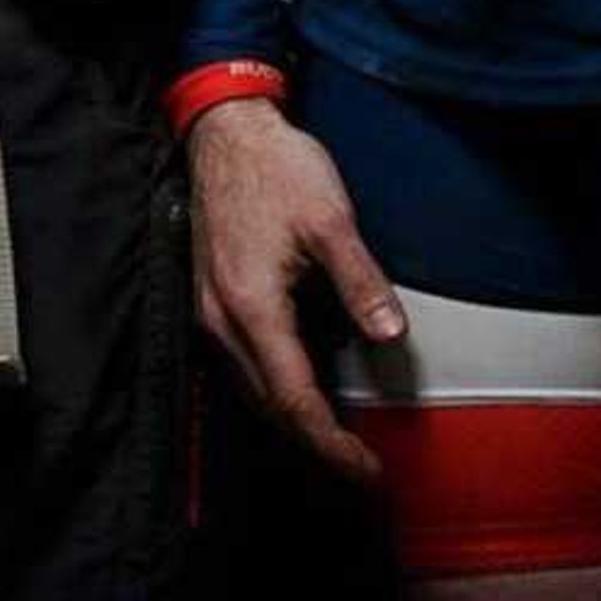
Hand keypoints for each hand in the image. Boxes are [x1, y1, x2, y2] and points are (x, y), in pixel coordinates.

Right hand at [187, 96, 403, 486]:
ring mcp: (210, 310)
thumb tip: (390, 333)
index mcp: (252, 305)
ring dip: (294, 420)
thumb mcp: (330, 220)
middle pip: (268, 406)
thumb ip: (361, 282)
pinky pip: (242, 364)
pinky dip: (275, 389)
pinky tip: (304, 387)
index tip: (367, 470)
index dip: (332, 444)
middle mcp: (222, 318)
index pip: (294, 398)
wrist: (225, 131)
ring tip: (339, 438)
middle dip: (316, 444)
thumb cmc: (275, 168)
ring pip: (252, 390)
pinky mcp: (211, 300)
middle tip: (362, 467)